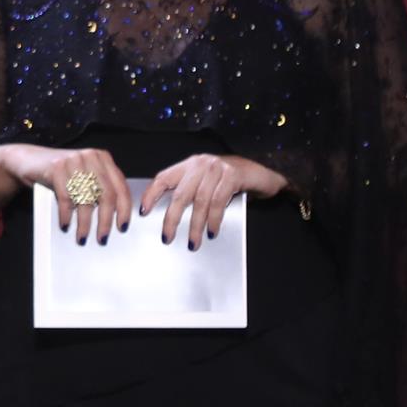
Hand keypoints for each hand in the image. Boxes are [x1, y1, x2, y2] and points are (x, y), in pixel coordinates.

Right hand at [0, 143, 133, 244]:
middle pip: (106, 194)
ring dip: (84, 223)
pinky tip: (65, 224)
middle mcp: (91, 157)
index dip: (124, 209)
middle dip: (105, 221)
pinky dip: (66, 215)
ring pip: (86, 198)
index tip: (122, 227)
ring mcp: (74, 161)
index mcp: (103, 159)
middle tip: (103, 238)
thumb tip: (112, 219)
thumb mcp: (82, 177)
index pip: (121, 187)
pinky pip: (66, 197)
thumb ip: (98, 188)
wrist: (28, 160)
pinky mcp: (57, 167)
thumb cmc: (58, 174)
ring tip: (82, 237)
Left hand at [139, 153, 286, 249]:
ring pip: (199, 201)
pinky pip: (218, 202)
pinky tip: (211, 231)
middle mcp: (200, 164)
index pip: (163, 178)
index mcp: (189, 165)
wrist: (263, 170)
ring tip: (193, 242)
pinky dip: (214, 219)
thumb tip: (170, 216)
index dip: (151, 195)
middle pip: (180, 194)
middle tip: (167, 237)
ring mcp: (217, 168)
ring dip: (195, 225)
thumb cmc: (232, 179)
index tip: (143, 212)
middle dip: (172, 219)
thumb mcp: (207, 182)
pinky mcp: (233, 176)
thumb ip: (190, 191)